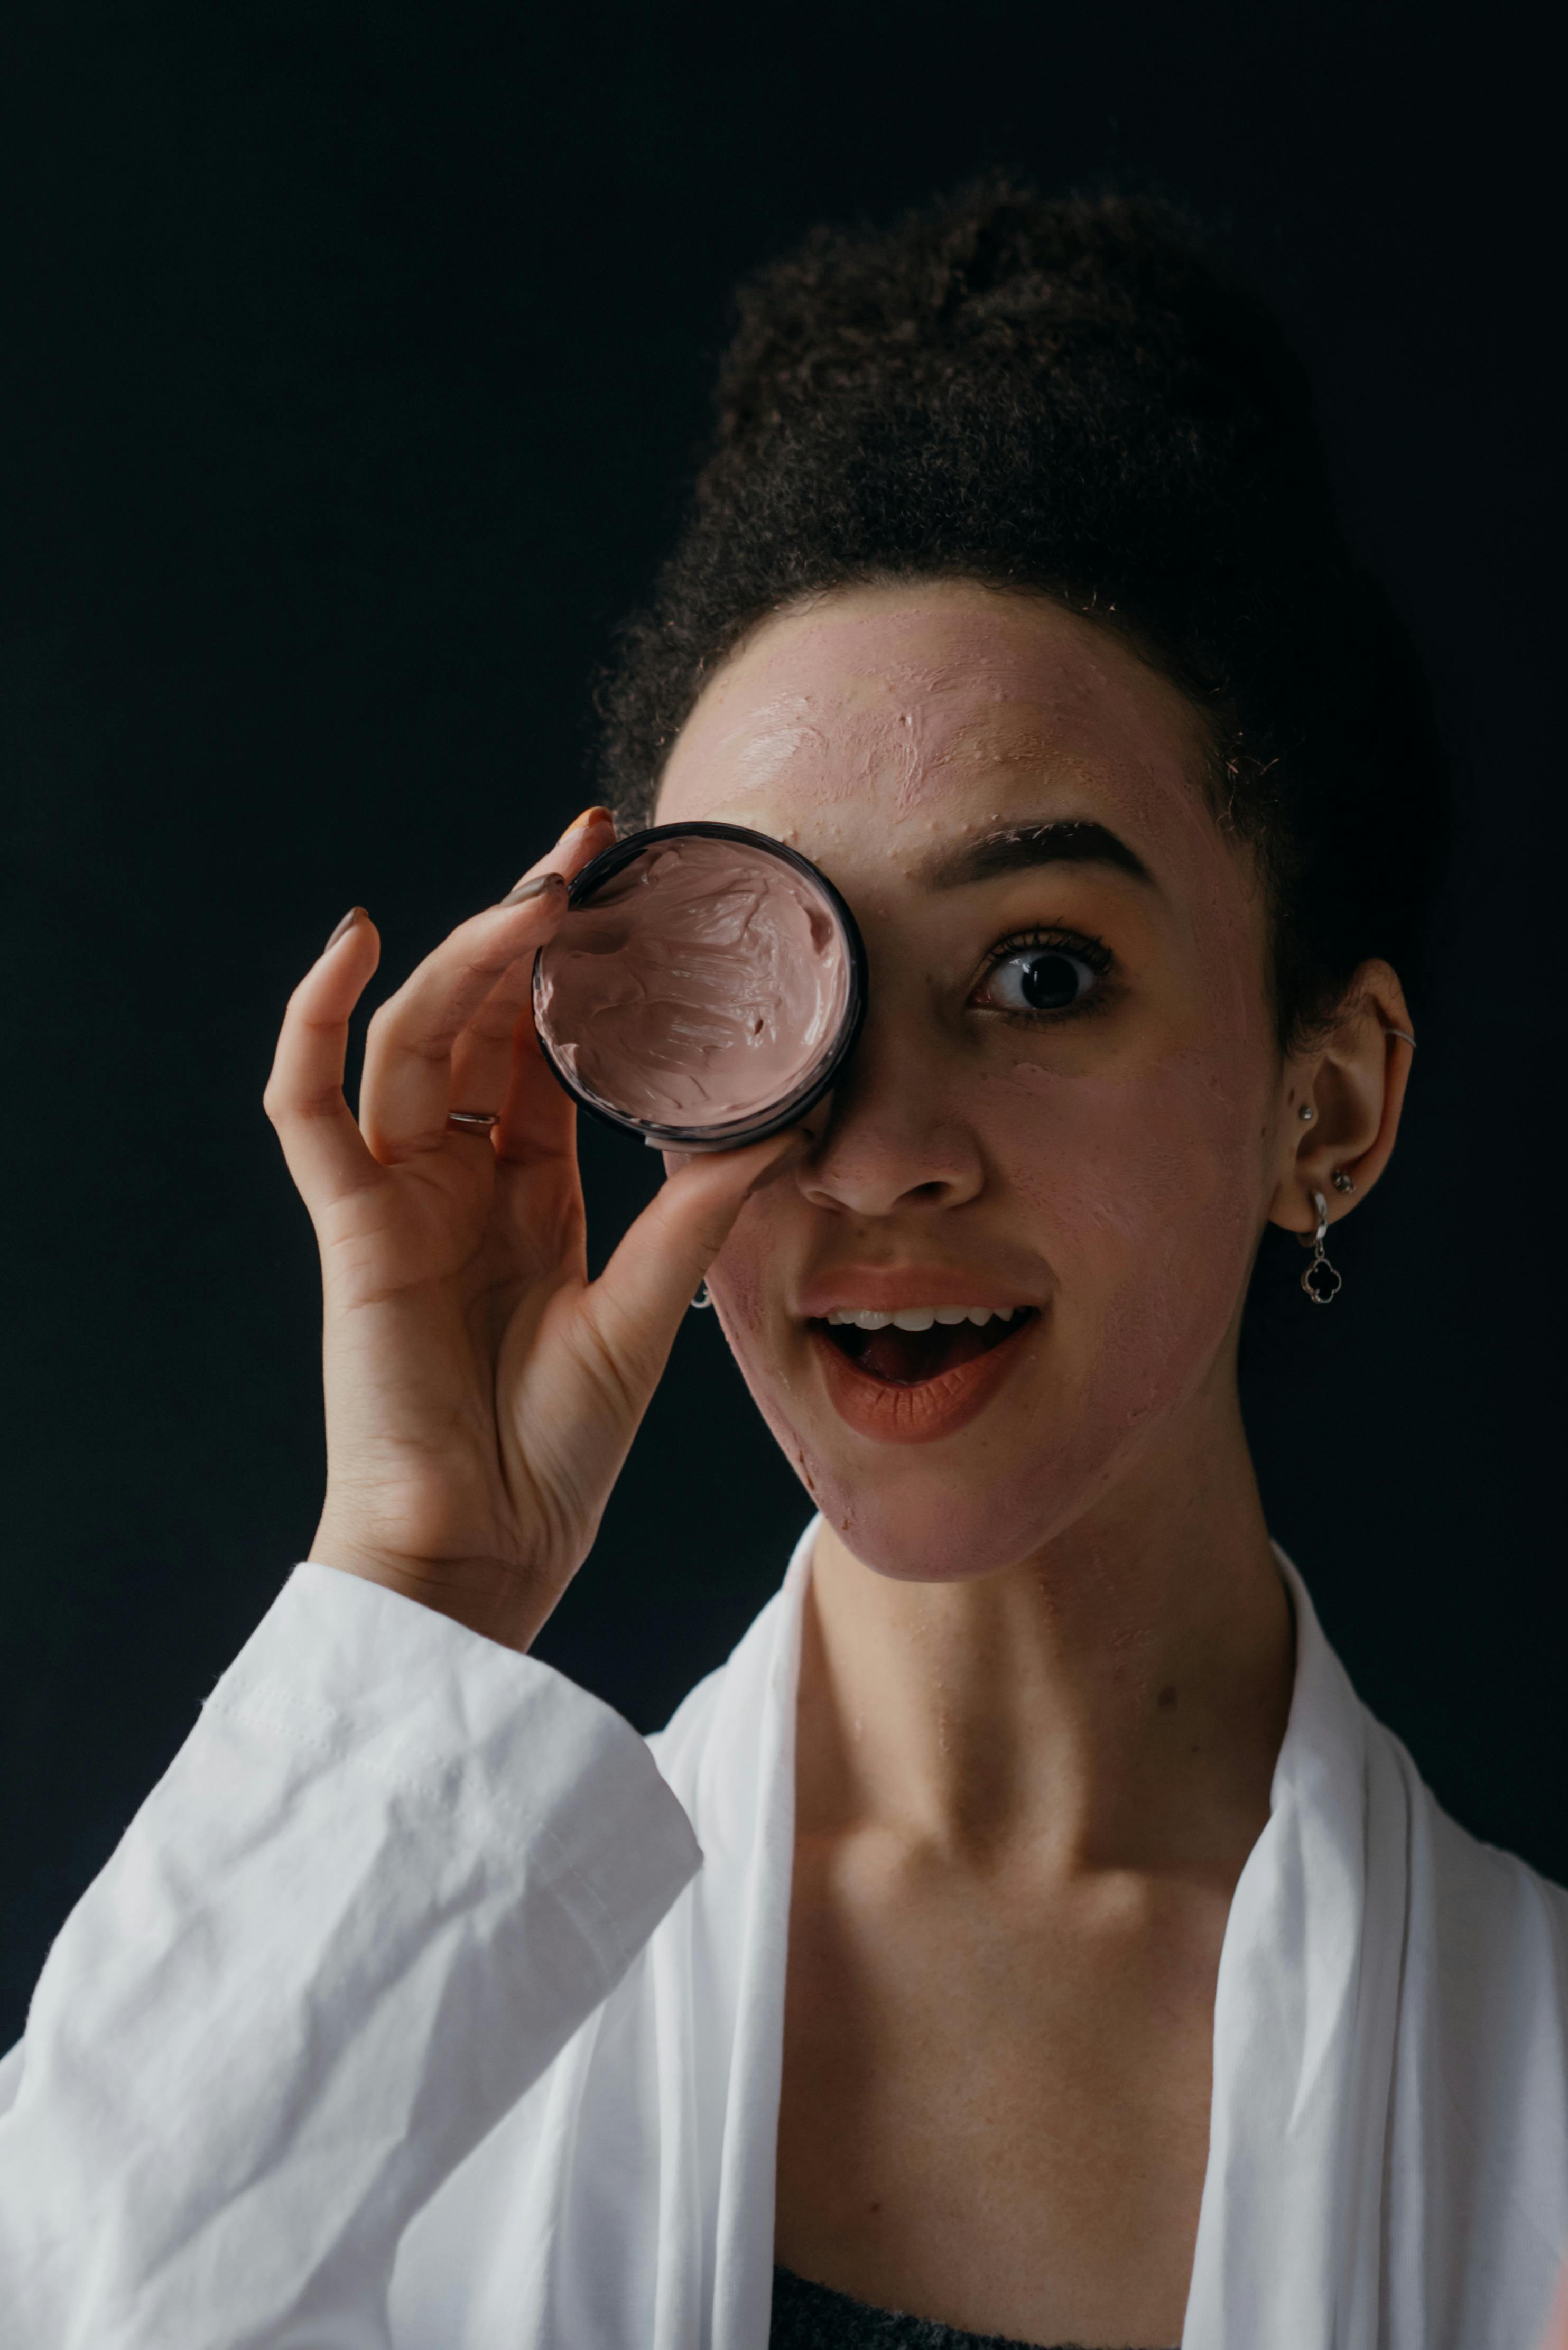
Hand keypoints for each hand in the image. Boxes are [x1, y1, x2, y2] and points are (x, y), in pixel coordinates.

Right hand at [265, 809, 800, 1650]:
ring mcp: (398, 1194)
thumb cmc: (555, 1452)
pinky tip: (357, 939)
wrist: (485, 1547)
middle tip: (590, 846)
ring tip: (536, 893)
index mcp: (530, 1191)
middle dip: (529, 926)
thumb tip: (791, 1124)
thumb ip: (701, 1211)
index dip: (585, 966)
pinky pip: (306, 1105)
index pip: (551, 1046)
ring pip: (414, 1036)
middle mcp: (459, 1175)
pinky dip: (314, 1018)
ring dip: (467, 955)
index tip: (635, 884)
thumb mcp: (649, 1309)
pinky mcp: (350, 1225)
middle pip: (483, 1018)